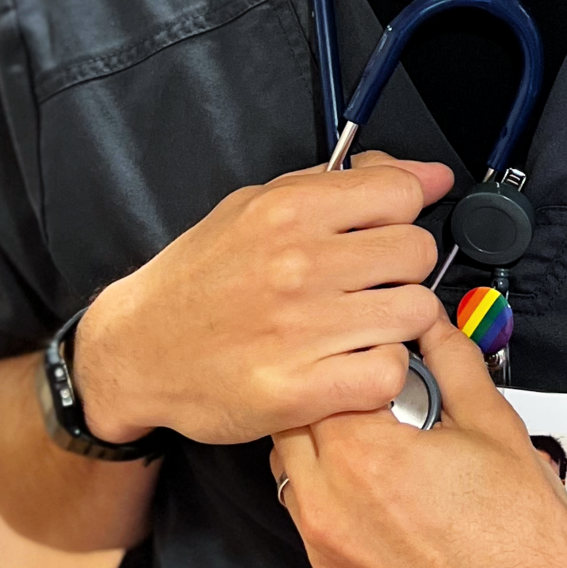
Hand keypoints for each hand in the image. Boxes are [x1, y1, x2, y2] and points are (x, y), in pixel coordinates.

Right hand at [73, 152, 451, 446]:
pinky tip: (352, 362)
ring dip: (397, 321)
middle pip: (417, 252)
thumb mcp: (260, 204)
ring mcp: (299, 330)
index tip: (381, 230)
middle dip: (402, 267)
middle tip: (370, 283)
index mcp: (288, 211)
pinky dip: (381, 372)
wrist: (136, 349)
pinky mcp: (298, 391)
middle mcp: (297, 265)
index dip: (400, 213)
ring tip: (363, 324)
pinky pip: (389, 373)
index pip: (402, 193)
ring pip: (414, 313)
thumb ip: (347, 184)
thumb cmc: (202, 275)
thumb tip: (430, 176)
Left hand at [270, 319, 566, 567]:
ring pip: (289, 468)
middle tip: (377, 389)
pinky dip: (325, 485)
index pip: (323, 378)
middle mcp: (331, 507)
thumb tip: (432, 327)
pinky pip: (306, 512)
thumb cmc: (520, 538)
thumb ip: (454, 362)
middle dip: (327, 394)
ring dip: (318, 441)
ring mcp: (327, 548)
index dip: (352, 357)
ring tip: (377, 433)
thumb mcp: (494, 424)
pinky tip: (377, 481)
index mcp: (364, 459)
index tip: (382, 355)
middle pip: (292, 421)